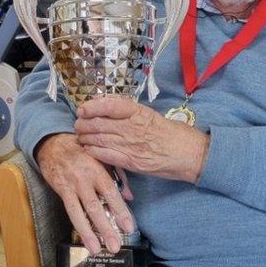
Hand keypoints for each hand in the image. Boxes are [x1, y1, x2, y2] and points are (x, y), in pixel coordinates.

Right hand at [35, 133, 134, 254]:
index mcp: (98, 169)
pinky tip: (86, 240)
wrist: (54, 144)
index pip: (112, 193)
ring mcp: (71, 185)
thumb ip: (119, 175)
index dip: (120, 211)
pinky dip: (79, 226)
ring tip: (98, 249)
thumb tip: (129, 197)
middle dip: (106, 228)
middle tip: (115, 245)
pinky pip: (70, 211)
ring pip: (81, 212)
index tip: (128, 227)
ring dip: (90, 232)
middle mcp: (85, 178)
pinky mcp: (61, 190)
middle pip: (97, 206)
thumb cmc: (82, 151)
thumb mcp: (103, 158)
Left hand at [74, 97, 209, 183]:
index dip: (91, 106)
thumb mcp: (150, 114)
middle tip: (77, 124)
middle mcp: (132, 127)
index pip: (109, 105)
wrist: (188, 153)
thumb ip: (128, 110)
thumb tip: (105, 104)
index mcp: (138, 112)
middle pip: (99, 123)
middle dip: (83, 124)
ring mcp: (131, 145)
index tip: (82, 109)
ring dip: (85, 137)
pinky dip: (93, 151)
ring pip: (99, 139)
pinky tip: (87, 149)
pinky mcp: (131, 162)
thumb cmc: (170, 132)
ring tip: (80, 136)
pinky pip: (105, 155)